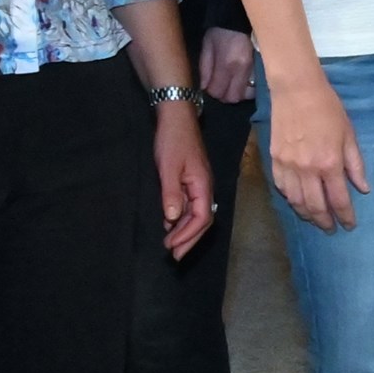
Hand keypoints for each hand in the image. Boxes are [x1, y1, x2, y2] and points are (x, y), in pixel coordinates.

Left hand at [151, 99, 215, 256]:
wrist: (176, 117)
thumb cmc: (172, 140)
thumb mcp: (168, 167)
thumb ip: (171, 193)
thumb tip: (171, 219)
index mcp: (203, 185)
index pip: (201, 218)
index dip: (188, 235)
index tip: (171, 247)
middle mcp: (205, 187)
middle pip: (203, 220)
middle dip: (189, 239)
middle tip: (173, 255)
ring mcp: (199, 184)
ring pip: (196, 214)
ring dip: (185, 231)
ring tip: (171, 244)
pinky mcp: (191, 180)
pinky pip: (190, 205)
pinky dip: (181, 218)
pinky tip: (170, 224)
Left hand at [195, 25, 258, 105]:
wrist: (240, 17)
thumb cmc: (220, 31)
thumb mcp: (207, 46)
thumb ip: (204, 68)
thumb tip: (204, 87)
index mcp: (227, 64)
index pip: (218, 91)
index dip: (211, 92)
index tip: (210, 85)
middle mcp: (242, 70)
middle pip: (233, 97)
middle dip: (224, 95)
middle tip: (220, 87)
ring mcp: (255, 70)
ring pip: (246, 95)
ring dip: (238, 93)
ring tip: (232, 85)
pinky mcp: (262, 68)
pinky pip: (256, 87)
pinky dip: (249, 89)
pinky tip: (243, 82)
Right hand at [263, 70, 365, 232]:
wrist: (297, 91)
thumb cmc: (328, 110)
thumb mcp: (349, 135)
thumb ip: (356, 165)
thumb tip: (363, 189)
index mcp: (329, 163)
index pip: (339, 199)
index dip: (345, 216)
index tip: (349, 225)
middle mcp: (307, 169)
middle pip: (315, 206)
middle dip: (325, 221)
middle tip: (331, 229)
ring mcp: (288, 166)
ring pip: (295, 201)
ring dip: (306, 214)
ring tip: (315, 220)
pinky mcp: (274, 160)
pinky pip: (281, 187)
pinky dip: (290, 199)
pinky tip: (297, 202)